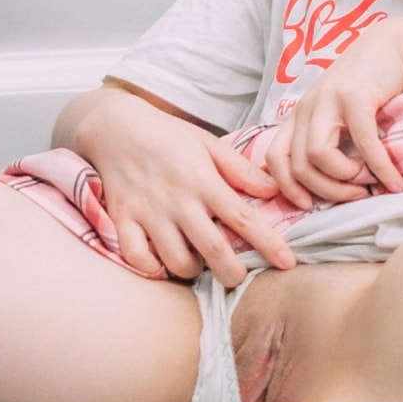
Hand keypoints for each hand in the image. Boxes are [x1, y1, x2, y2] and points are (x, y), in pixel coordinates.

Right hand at [65, 85, 294, 286]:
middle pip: (213, 250)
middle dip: (232, 273)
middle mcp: (178, 200)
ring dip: (193, 271)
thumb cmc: (167, 135)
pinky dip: (151, 268)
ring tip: (198, 264)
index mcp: (204, 181)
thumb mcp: (208, 144)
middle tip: (237, 276)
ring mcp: (149, 212)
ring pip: (176, 260)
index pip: (243, 218)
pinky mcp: (123, 220)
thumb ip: (240, 170)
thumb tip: (273, 191)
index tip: (287, 263)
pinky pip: (137, 258)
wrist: (115, 125)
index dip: (268, 243)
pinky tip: (161, 263)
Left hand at [264, 18, 402, 210]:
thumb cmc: (374, 88)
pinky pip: (362, 146)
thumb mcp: (342, 117)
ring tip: (368, 182)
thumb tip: (332, 186)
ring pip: (316, 156)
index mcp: (300, 115)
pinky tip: (394, 182)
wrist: (398, 46)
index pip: (274, 157)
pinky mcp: (354, 96)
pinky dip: (379, 170)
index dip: (288, 188)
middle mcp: (307, 107)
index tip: (309, 205)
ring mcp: (328, 99)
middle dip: (326, 192)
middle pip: (297, 166)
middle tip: (354, 197)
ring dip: (344, 180)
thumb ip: (331, 141)